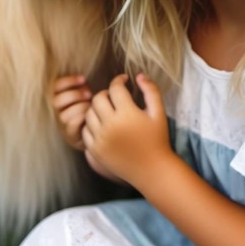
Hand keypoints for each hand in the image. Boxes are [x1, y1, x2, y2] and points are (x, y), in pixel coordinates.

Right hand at [51, 75, 91, 149]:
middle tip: (89, 94)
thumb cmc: (87, 107)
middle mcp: (56, 111)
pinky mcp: (69, 134)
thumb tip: (83, 79)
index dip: (69, 81)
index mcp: (58, 97)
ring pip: (64, 115)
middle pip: (57, 101)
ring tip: (91, 105)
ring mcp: (61, 123)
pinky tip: (90, 114)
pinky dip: (82, 117)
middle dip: (75, 95)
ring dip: (80, 107)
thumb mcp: (83, 93)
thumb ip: (81, 86)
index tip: (83, 79)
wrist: (91, 129)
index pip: (56, 86)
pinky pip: (72, 124)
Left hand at [82, 73, 171, 188]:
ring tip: (108, 110)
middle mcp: (110, 125)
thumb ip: (151, 90)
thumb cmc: (158, 139)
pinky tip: (102, 124)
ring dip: (97, 108)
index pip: (115, 88)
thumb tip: (139, 75)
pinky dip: (91, 125)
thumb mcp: (159, 112)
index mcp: (127, 114)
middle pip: (98, 98)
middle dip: (106, 93)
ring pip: (89, 113)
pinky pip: (85, 131)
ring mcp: (101, 139)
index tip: (124, 81)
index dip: (119, 80)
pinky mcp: (95, 150)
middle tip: (115, 96)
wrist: (152, 170)